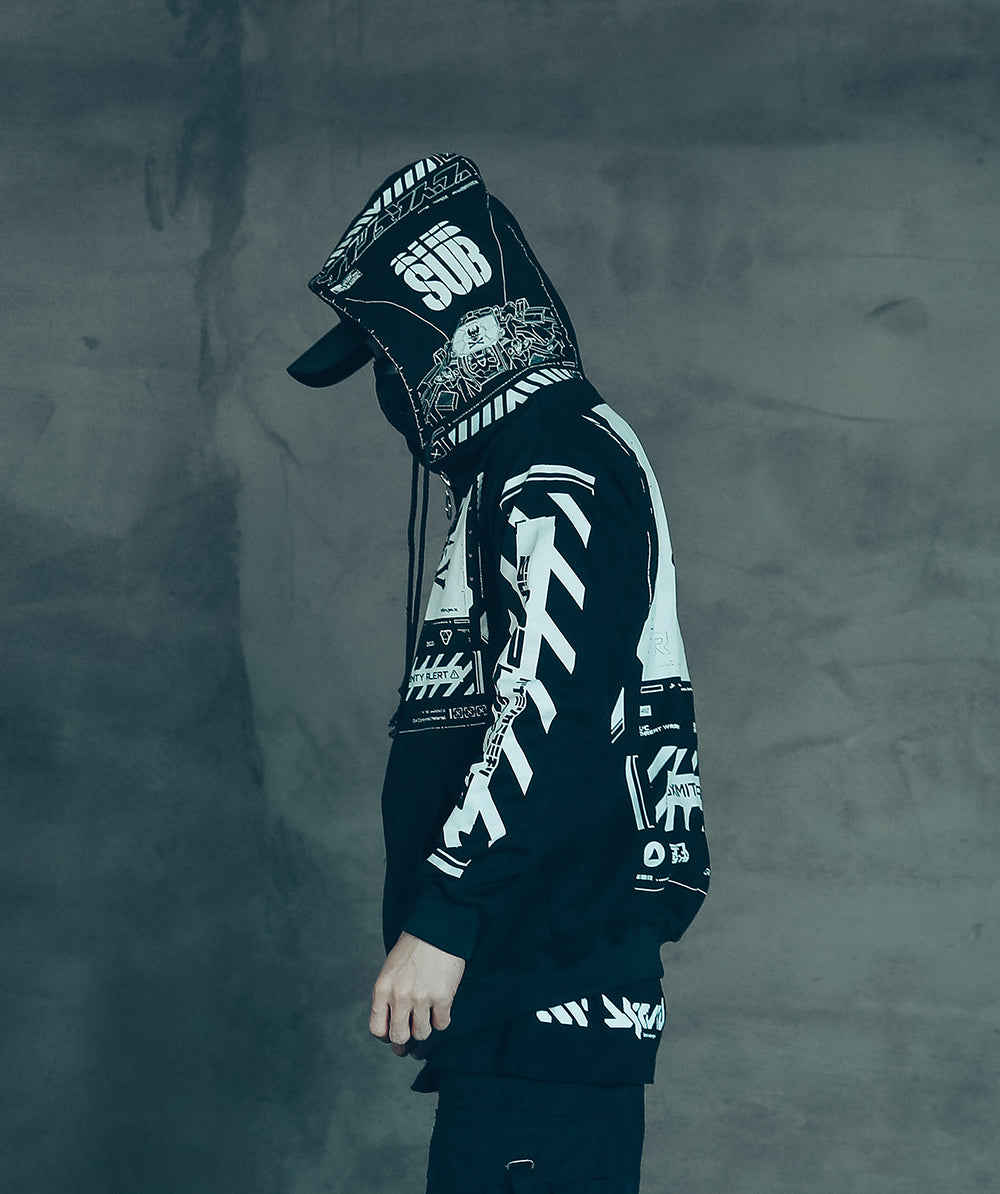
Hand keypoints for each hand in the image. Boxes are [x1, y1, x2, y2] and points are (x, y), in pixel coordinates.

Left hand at [369, 932, 465, 1055]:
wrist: (437, 927)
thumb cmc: (413, 948)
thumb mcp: (390, 970)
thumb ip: (388, 997)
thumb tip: (394, 1028)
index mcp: (382, 989)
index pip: (377, 1030)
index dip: (387, 1035)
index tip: (394, 1030)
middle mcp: (399, 996)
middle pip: (399, 1037)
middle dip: (406, 1039)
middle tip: (412, 1031)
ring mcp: (422, 998)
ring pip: (422, 1034)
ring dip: (426, 1027)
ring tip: (428, 1013)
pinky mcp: (443, 996)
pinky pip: (442, 1024)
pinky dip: (442, 1019)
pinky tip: (441, 1006)